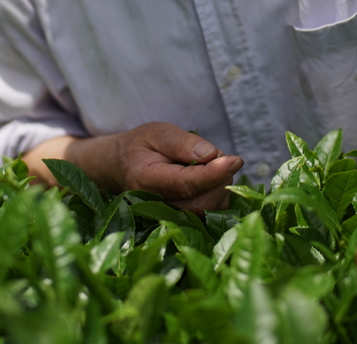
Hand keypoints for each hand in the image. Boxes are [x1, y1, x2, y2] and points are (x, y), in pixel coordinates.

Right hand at [24, 122, 243, 215]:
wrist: (121, 168)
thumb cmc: (140, 147)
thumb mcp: (157, 133)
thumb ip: (183, 142)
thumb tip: (212, 154)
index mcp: (146, 180)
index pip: (186, 183)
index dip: (214, 173)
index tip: (236, 160)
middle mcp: (156, 206)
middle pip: (202, 202)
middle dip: (221, 179)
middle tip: (221, 157)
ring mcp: (168, 218)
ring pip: (208, 212)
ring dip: (221, 188)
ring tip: (212, 167)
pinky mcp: (180, 223)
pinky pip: (208, 216)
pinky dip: (218, 198)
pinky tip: (212, 182)